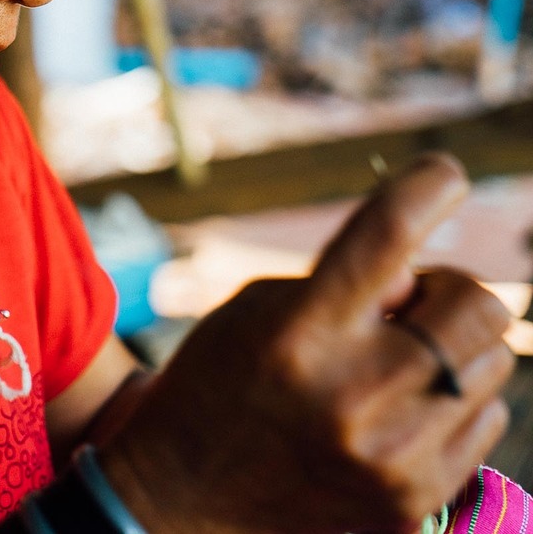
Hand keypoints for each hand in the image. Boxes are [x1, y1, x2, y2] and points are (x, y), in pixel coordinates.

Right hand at [97, 154, 514, 532]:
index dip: (426, 188)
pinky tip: (398, 413)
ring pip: (492, 362)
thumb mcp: (255, 311)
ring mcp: (391, 455)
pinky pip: (486, 423)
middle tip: (406, 306)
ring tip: (391, 367)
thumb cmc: (216, 384)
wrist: (181, 500)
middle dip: (448, 291)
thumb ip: (341, 282)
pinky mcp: (413, 500)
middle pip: (477, 303)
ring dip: (451, 349)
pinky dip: (452, 404)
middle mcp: (352, 393)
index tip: (443, 173)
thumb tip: (424, 279)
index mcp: (299, 332)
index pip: (385, 236)